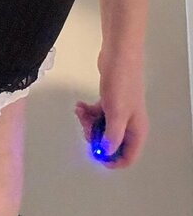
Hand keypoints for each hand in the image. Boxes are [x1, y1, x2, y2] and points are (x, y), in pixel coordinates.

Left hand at [73, 50, 148, 169]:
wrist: (119, 55)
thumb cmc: (121, 84)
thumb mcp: (116, 113)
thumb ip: (111, 136)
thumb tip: (105, 152)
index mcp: (136, 130)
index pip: (128, 157)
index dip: (112, 160)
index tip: (95, 154)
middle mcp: (130, 124)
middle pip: (111, 143)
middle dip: (95, 138)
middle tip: (85, 125)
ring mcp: (119, 112)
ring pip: (102, 128)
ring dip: (89, 123)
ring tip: (80, 111)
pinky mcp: (110, 101)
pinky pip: (98, 115)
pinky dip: (88, 112)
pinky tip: (80, 105)